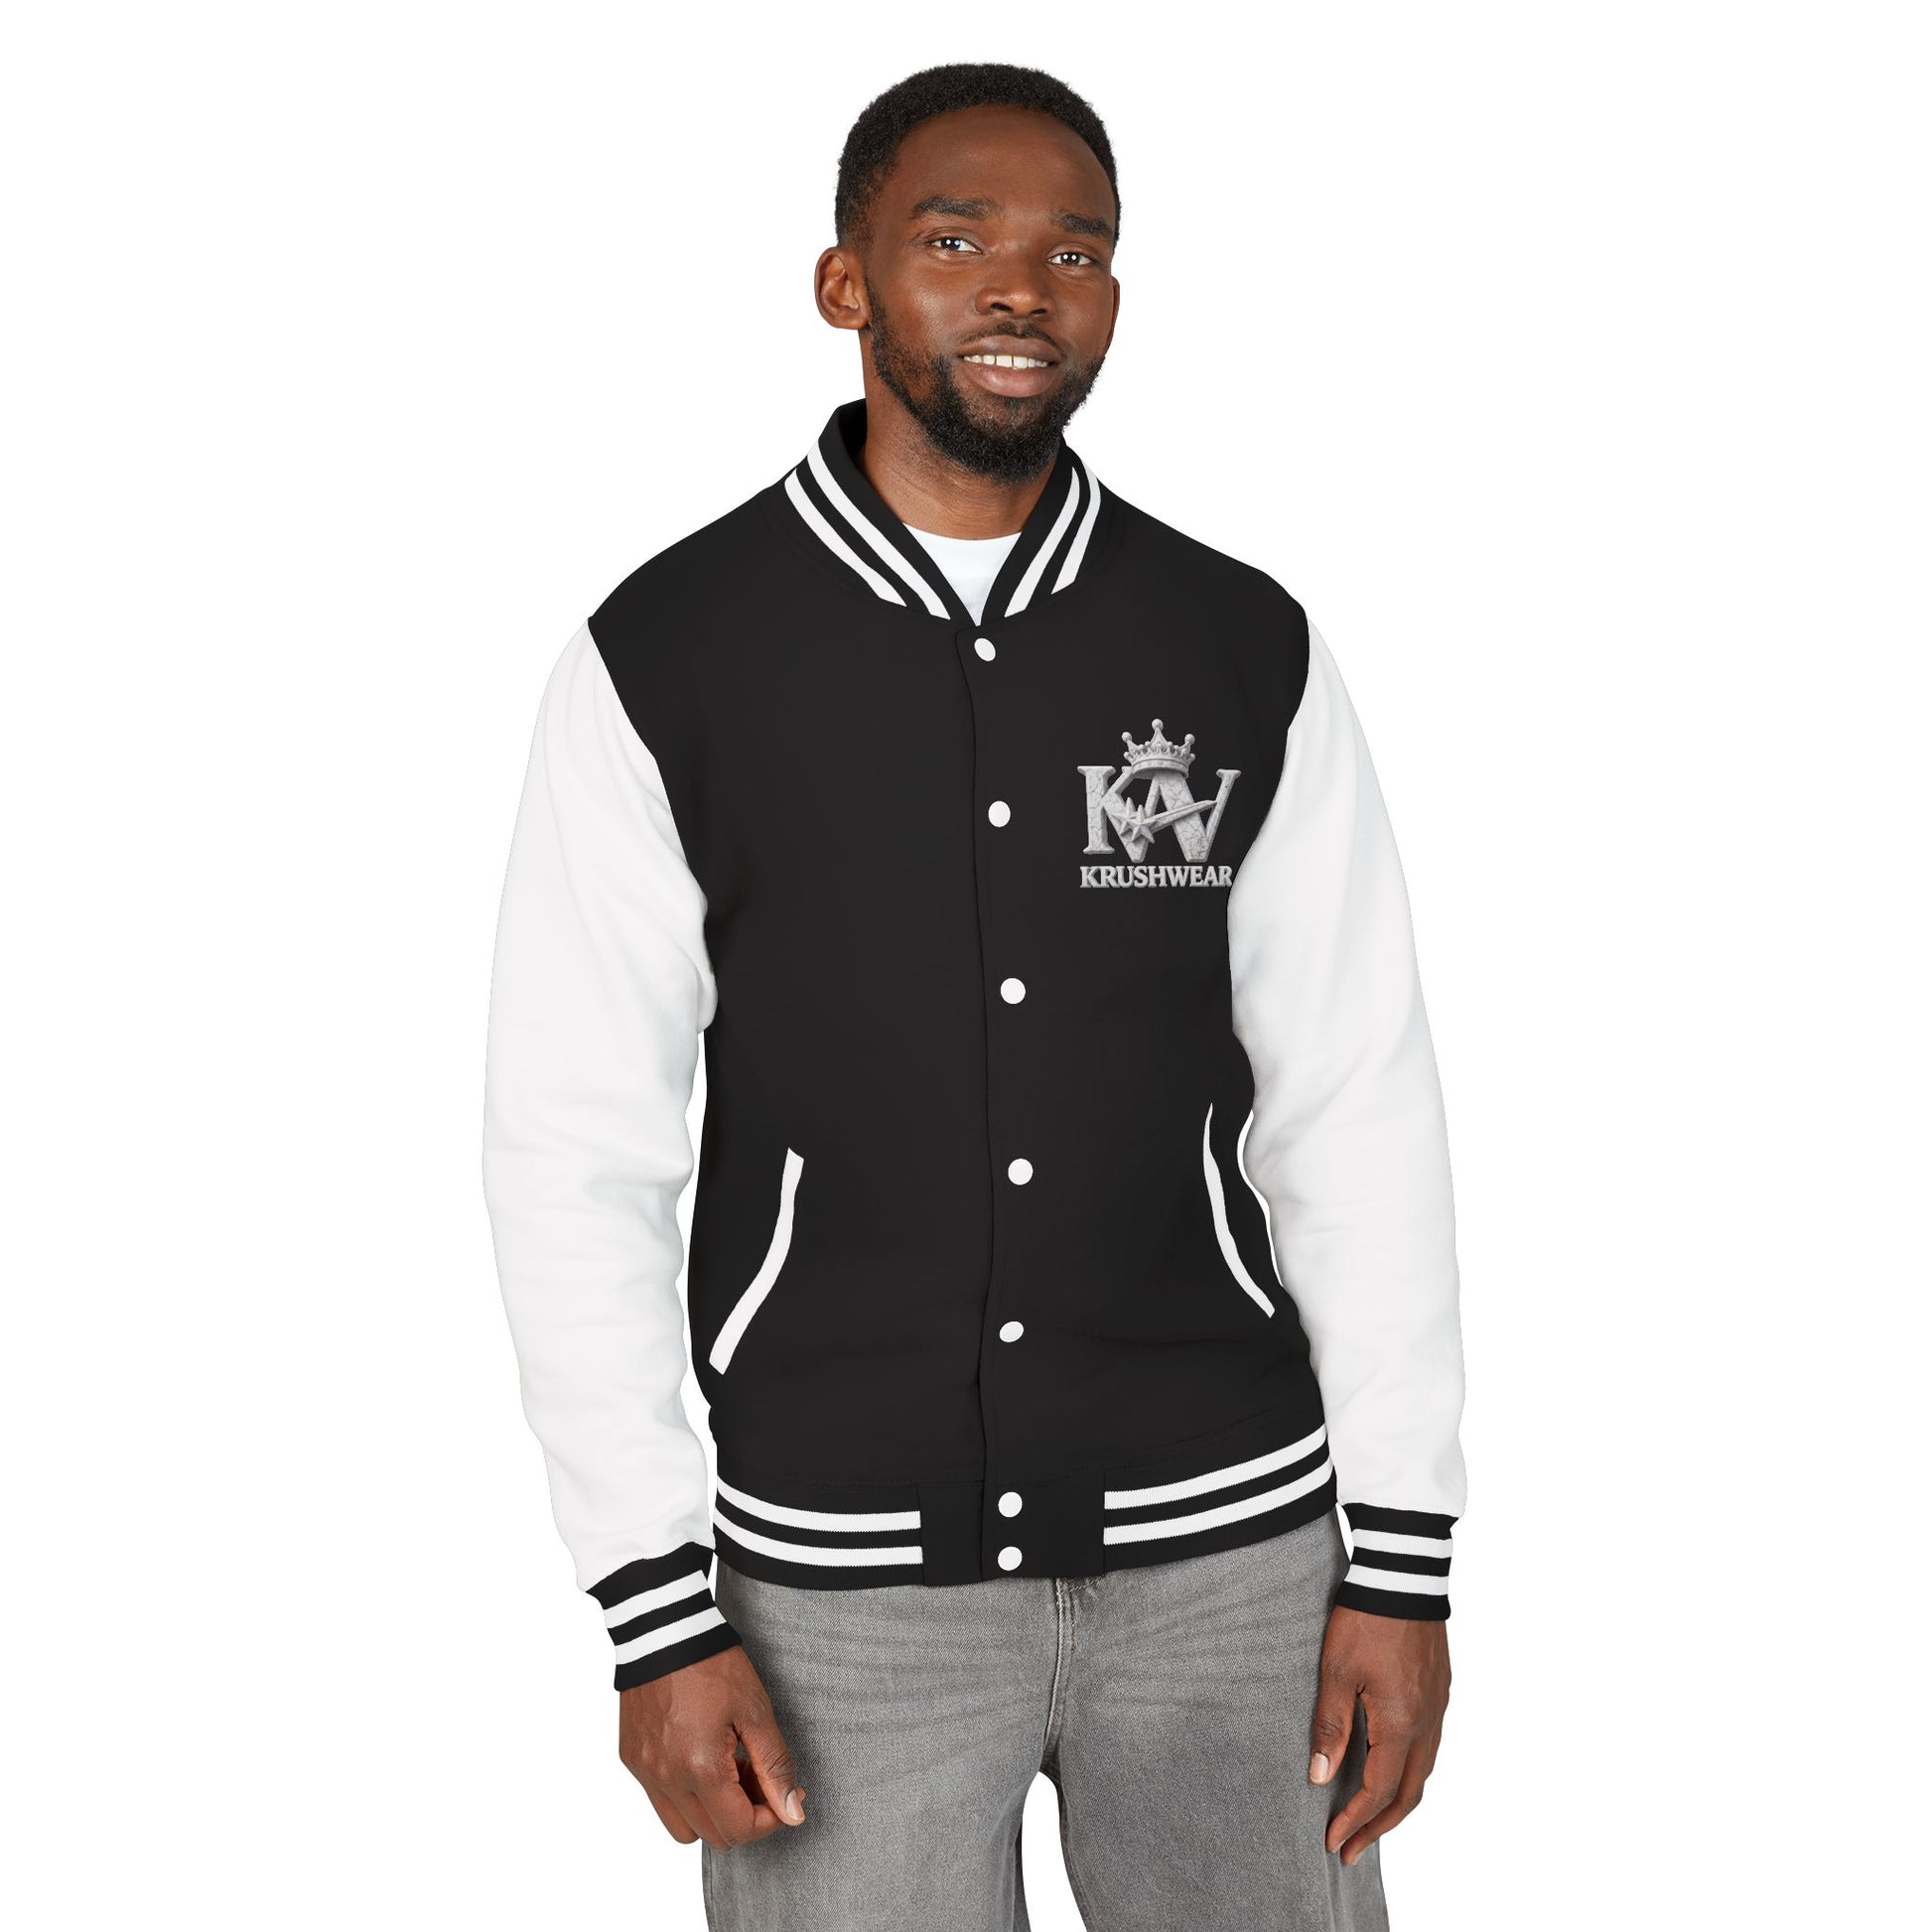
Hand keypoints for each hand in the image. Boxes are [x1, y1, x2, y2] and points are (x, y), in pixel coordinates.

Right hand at [618, 1645, 806, 1849]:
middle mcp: (666, 1779)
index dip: (771, 1819)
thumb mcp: (756, 1712)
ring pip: (683, 1828)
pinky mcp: (632, 1759)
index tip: (785, 1792)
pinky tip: (701, 1756)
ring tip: (728, 1769)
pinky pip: (661, 1801)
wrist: (664, 1630)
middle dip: (744, 1814)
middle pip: (713, 1835)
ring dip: (712, 1813)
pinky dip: (685, 1794)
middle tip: (757, 1773)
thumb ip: (775, 1766)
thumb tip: (793, 1813)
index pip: (740, 1830)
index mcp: (700, 1768)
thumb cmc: (713, 1665)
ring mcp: (645, 1772)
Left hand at [1308, 1607, 1449, 1864]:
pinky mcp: (1439, 1690)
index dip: (1356, 1820)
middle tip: (1352, 1849)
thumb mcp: (1335, 1671)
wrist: (1403, 1574)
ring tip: (1370, 1819)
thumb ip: (1330, 1726)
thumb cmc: (1365, 1619)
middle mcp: (1427, 1722)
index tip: (1334, 1842)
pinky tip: (1391, 1767)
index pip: (1379, 1789)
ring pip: (1423, 1771)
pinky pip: (1429, 1746)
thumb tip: (1319, 1776)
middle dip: (1379, 1825)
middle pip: (1409, 1793)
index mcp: (1402, 1723)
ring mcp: (1438, 1707)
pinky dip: (1409, 1770)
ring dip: (1397, 1800)